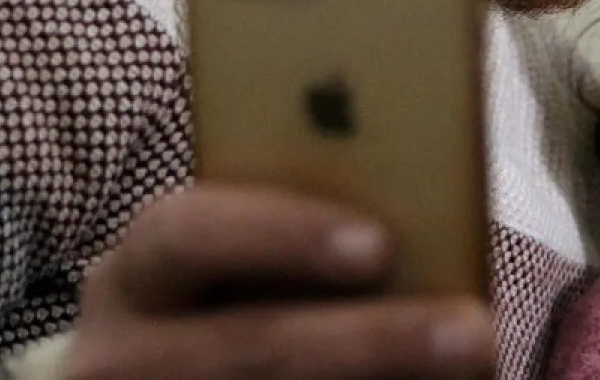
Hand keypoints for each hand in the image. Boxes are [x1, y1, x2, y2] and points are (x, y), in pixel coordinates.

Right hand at [65, 185, 493, 379]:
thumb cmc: (237, 303)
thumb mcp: (242, 268)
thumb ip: (312, 245)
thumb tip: (423, 248)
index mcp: (140, 270)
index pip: (190, 233)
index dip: (282, 234)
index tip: (380, 245)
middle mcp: (123, 353)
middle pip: (246, 347)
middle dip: (368, 341)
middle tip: (474, 330)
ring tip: (476, 366)